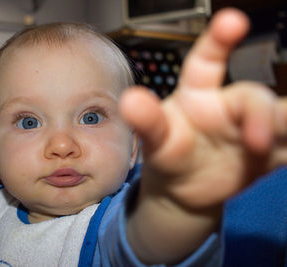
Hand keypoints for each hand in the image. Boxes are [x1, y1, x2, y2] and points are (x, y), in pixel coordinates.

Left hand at [119, 8, 286, 208]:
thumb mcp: (156, 140)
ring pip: (280, 119)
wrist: (182, 188)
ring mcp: (251, 128)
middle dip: (261, 113)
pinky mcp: (269, 153)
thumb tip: (130, 101)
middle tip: (256, 142)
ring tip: (279, 141)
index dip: (219, 39)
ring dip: (286, 124)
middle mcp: (228, 105)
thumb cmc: (168, 154)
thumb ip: (147, 121)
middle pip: (252, 97)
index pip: (207, 61)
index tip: (232, 20)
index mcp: (197, 93)